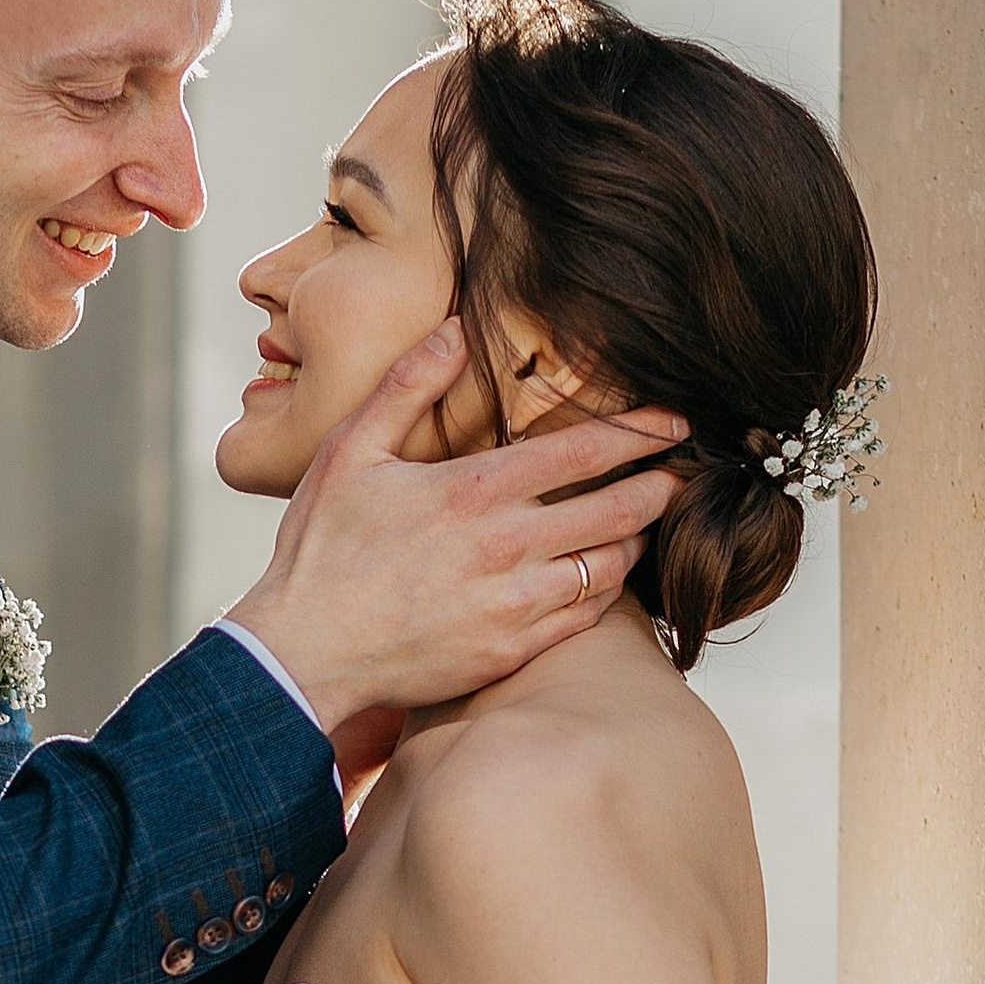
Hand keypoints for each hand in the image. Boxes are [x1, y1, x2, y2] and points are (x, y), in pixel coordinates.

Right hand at [225, 327, 688, 733]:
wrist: (304, 653)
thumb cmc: (321, 554)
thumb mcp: (350, 453)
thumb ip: (408, 387)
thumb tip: (454, 329)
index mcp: (475, 490)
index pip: (585, 449)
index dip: (640, 432)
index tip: (673, 423)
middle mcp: (506, 547)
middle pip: (619, 509)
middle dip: (661, 487)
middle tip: (680, 475)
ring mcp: (514, 604)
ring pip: (610, 568)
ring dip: (635, 541)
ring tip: (642, 525)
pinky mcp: (511, 651)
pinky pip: (584, 619)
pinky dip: (606, 594)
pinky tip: (602, 579)